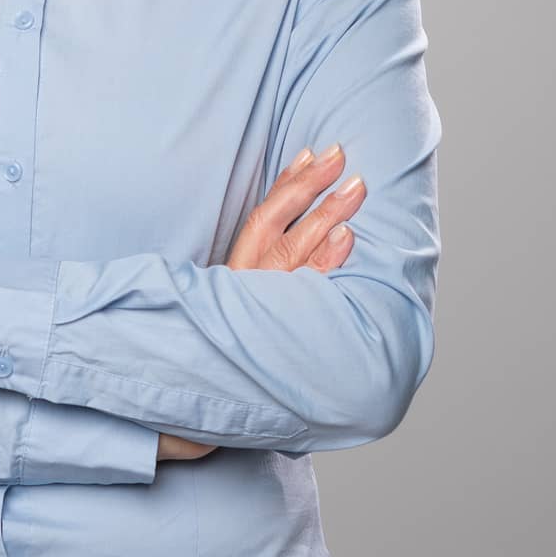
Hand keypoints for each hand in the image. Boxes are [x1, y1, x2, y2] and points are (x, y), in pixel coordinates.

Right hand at [156, 144, 365, 461]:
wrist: (199, 404)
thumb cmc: (216, 349)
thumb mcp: (226, 302)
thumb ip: (250, 270)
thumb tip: (276, 231)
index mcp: (233, 274)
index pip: (261, 217)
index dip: (287, 184)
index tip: (310, 151)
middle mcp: (247, 287)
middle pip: (282, 226)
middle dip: (313, 188)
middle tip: (342, 154)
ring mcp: (263, 309)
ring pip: (297, 254)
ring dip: (329, 217)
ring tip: (356, 187)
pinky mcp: (280, 333)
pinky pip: (308, 295)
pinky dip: (327, 264)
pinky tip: (348, 240)